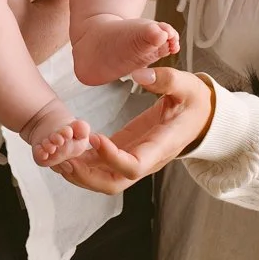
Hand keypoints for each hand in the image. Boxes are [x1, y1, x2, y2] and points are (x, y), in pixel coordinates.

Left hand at [51, 66, 212, 194]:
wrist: (202, 117)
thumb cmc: (196, 101)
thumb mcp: (187, 85)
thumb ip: (167, 79)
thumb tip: (141, 75)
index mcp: (162, 146)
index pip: (135, 166)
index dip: (112, 157)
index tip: (94, 137)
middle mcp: (147, 160)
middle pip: (113, 183)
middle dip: (86, 176)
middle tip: (63, 157)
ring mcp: (135, 159)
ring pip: (104, 179)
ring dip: (79, 173)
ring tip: (56, 155)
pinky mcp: (125, 151)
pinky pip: (102, 166)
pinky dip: (83, 163)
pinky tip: (65, 149)